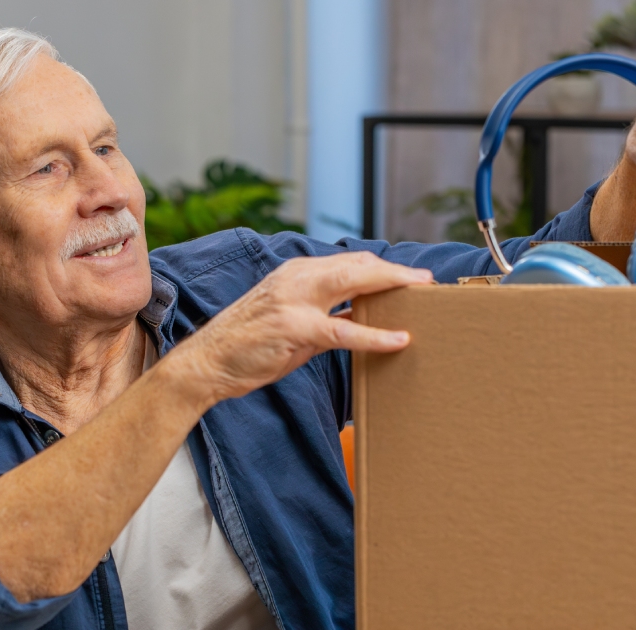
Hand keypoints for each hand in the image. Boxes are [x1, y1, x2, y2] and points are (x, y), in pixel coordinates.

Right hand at [166, 252, 432, 403]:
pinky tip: (398, 339)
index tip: (411, 276)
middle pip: (358, 265)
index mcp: (297, 272)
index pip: (349, 262)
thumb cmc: (251, 346)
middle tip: (427, 281)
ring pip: (354, 283)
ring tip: (422, 297)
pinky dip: (374, 334)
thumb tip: (364, 317)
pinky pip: (343, 329)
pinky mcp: (293, 327)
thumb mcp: (293, 322)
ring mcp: (294, 300)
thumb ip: (327, 315)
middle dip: (396, 272)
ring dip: (392, 289)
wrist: (207, 363)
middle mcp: (296, 278)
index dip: (383, 267)